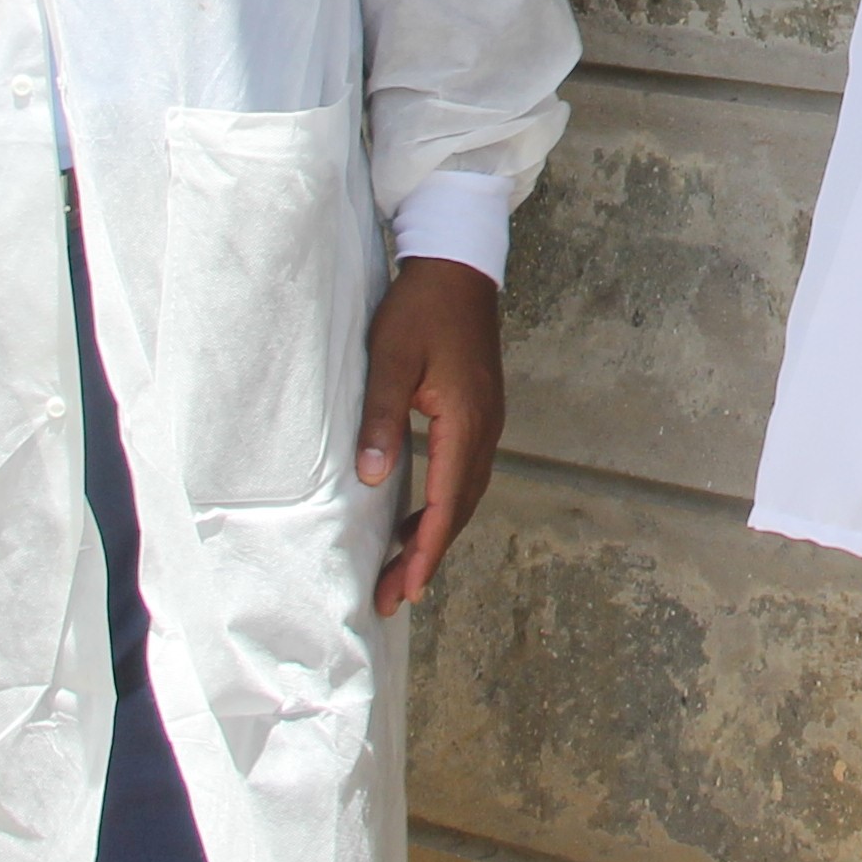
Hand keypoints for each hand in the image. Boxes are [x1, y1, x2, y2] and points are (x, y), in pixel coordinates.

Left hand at [357, 255, 503, 616]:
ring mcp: (487, 419)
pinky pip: (467, 471)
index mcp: (466, 421)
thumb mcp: (389, 361)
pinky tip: (424, 513)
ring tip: (405, 566)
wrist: (458, 266)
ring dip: (438, 530)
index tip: (403, 588)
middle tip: (394, 595)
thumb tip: (374, 477)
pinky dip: (447, 502)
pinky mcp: (479, 410)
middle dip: (429, 554)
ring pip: (467, 491)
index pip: (448, 503)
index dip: (425, 550)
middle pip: (462, 507)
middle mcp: (485, 427)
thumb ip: (381, 419)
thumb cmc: (420, 309)